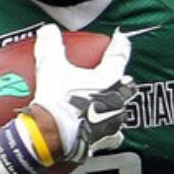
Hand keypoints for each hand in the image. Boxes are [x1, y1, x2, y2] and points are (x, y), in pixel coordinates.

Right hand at [31, 25, 134, 161]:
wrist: (52, 137)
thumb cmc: (58, 102)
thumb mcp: (51, 67)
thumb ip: (50, 45)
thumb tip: (48, 31)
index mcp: (107, 79)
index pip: (118, 57)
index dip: (119, 45)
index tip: (121, 38)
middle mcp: (115, 101)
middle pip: (124, 86)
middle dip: (118, 81)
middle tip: (109, 76)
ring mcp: (111, 123)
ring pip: (119, 111)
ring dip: (112, 106)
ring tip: (101, 104)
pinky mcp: (102, 141)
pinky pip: (109, 135)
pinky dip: (103, 131)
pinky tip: (96, 131)